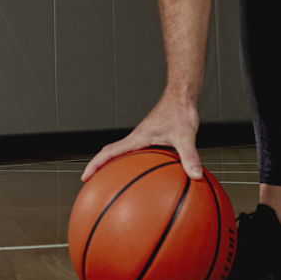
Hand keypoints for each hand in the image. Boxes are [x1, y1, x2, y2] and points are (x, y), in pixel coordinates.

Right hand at [81, 92, 201, 182]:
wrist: (182, 94)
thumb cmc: (180, 110)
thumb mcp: (185, 135)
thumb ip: (190, 156)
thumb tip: (195, 176)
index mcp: (138, 138)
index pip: (110, 151)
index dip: (95, 164)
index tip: (85, 177)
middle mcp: (137, 138)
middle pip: (112, 154)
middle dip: (100, 169)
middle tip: (93, 185)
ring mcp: (144, 138)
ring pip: (124, 154)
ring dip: (116, 167)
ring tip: (115, 185)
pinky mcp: (152, 138)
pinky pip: (138, 154)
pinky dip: (136, 165)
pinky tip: (151, 177)